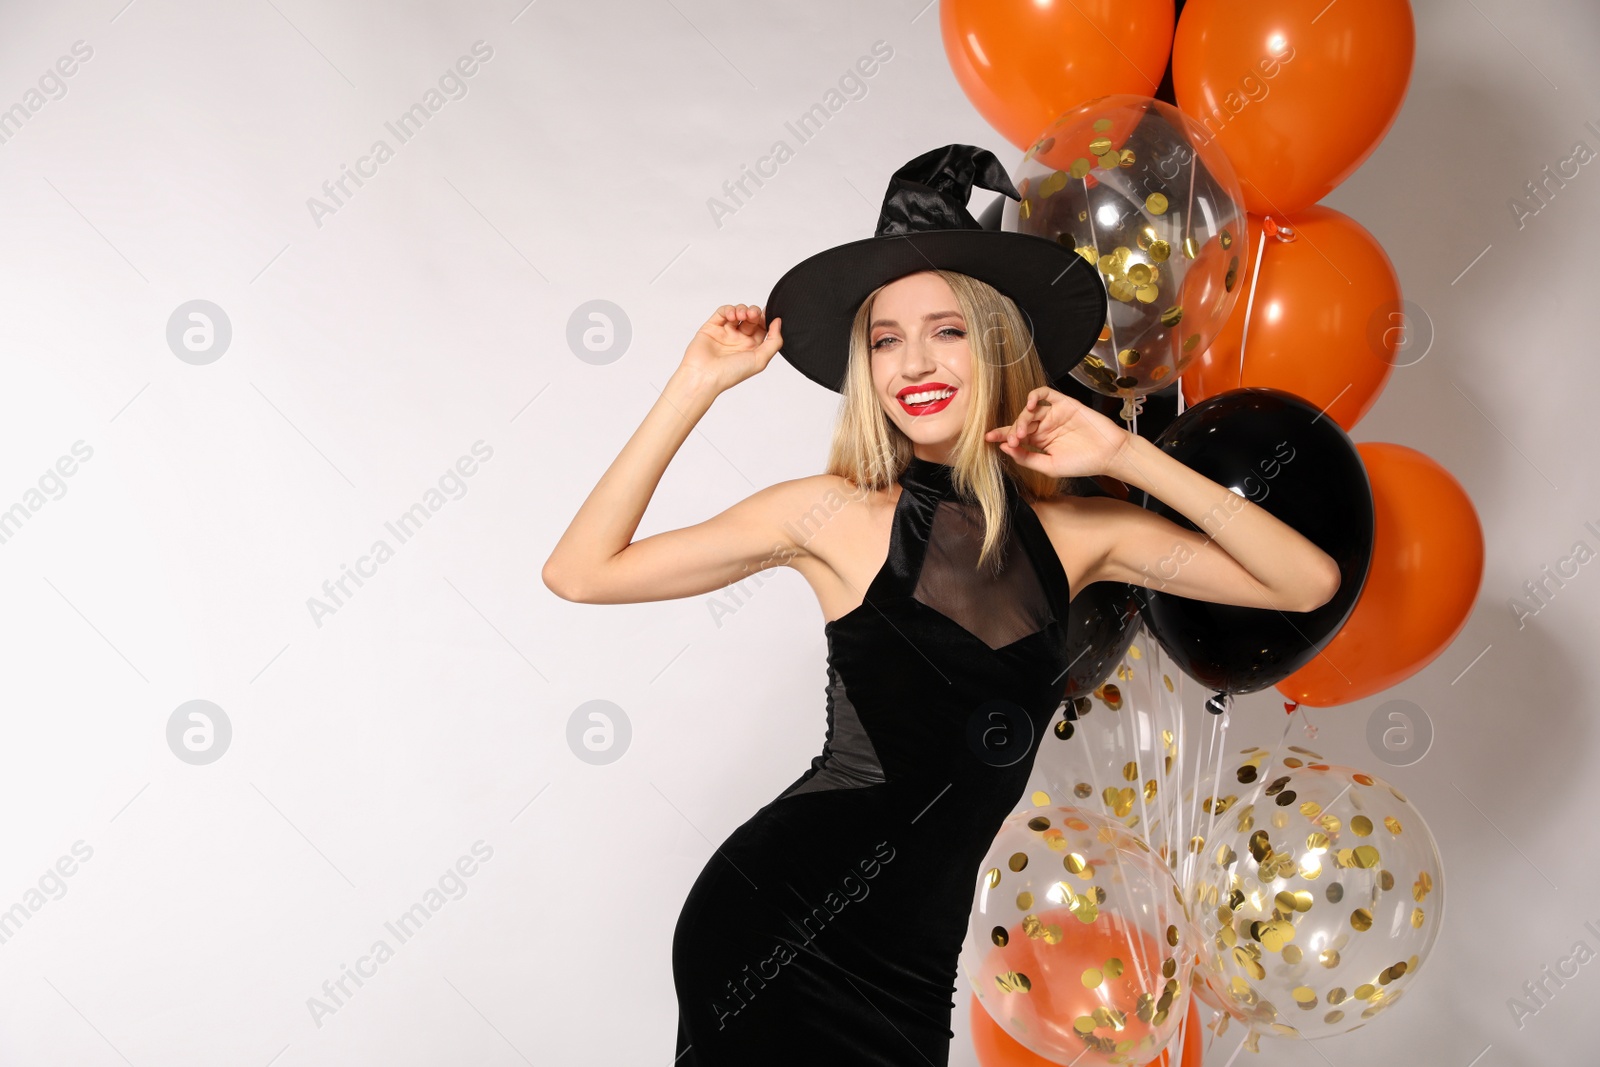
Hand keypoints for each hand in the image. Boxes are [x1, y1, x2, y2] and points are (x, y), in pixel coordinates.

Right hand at [680, 304, 782, 393]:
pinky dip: (729, 309)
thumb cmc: (730, 373)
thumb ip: (774, 341)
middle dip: (755, 313)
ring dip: (743, 309)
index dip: (767, 319)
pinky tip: (731, 315)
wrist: (704, 376)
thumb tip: (778, 322)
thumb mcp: (760, 360)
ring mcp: (725, 333)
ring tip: (742, 314)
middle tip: (753, 314)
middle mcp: (739, 340)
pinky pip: (722, 312)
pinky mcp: (712, 327)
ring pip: (738, 312)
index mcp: (751, 349)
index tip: (770, 314)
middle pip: (752, 318)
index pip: (763, 328)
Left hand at [983, 386, 1135, 479]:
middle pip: (1020, 422)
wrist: (1109, 454)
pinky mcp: (1065, 403)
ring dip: (1022, 417)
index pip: (1015, 436)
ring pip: (1030, 409)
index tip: (987, 438)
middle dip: (1012, 430)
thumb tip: (1004, 448)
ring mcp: (1054, 414)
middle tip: (1013, 439)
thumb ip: (1027, 458)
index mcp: (1040, 442)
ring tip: (1022, 430)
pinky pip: (1045, 393)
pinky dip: (1035, 395)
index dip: (1001, 435)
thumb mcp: (1049, 466)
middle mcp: (1045, 427)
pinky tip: (1030, 404)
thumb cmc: (1082, 464)